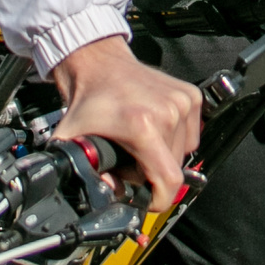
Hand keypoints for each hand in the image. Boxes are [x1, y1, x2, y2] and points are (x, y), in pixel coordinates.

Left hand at [52, 35, 201, 212]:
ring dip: (164, 157)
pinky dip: (175, 140)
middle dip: (153, 175)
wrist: (99, 64)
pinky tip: (155, 131)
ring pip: (184, 153)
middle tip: (131, 163)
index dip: (158, 199)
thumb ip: (82, 173)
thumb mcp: (72, 141)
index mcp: (142, 126)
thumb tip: (107, 194)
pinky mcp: (191, 95)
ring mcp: (182, 102)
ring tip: (141, 145)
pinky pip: (191, 135)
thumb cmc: (89, 101)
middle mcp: (168, 112)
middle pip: (174, 169)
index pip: (169, 181)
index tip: (145, 199)